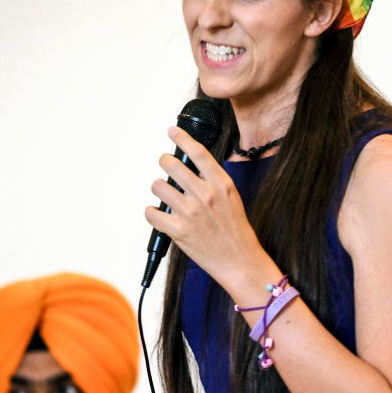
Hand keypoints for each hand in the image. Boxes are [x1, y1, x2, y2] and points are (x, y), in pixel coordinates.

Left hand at [144, 127, 267, 288]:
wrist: (240, 261)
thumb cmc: (236, 231)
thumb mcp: (232, 198)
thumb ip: (213, 181)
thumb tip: (191, 167)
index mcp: (222, 184)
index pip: (197, 152)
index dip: (181, 137)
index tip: (172, 131)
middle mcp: (205, 194)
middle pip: (171, 164)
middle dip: (164, 162)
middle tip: (166, 166)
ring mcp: (190, 212)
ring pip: (158, 186)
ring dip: (159, 189)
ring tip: (167, 197)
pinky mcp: (179, 230)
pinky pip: (151, 212)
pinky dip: (153, 213)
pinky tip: (161, 215)